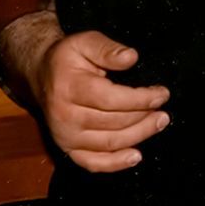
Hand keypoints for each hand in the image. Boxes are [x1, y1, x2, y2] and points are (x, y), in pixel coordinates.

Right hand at [35, 27, 169, 172]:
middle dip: (143, 118)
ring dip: (138, 136)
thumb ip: (108, 49)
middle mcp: (66, 117)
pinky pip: (92, 163)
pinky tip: (135, 156)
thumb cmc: (67, 57)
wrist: (40, 75)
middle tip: (164, 112)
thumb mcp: (85, 42)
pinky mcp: (67, 149)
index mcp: (70, 89)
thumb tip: (132, 57)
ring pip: (108, 143)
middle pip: (113, 123)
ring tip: (158, 124)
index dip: (140, 99)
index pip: (111, 99)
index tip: (162, 94)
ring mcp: (65, 137)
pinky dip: (115, 163)